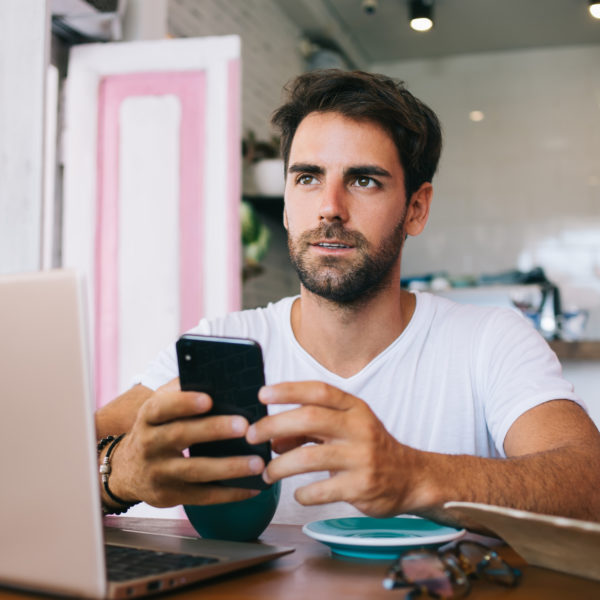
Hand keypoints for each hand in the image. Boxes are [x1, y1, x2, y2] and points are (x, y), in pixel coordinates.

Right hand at [108, 379, 264, 506]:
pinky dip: (230, 493)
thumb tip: (220, 377)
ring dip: (229, 467)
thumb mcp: (160, 408)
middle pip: (181, 435)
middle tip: (244, 426)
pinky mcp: (170, 496)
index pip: (162, 407)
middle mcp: (149, 444)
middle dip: (214, 430)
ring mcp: (158, 472)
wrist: (127, 470)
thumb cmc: (158, 428)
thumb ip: (183, 390)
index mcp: (149, 416)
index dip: (184, 402)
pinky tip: (254, 487)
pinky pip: (203, 496)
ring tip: (258, 462)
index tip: (209, 399)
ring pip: (195, 470)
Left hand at [246, 381, 423, 516]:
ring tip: (268, 472)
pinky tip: (298, 492)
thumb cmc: (368, 448)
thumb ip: (310, 429)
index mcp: (355, 408)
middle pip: (309, 418)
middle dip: (273, 425)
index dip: (289, 390)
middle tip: (252, 436)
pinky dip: (302, 493)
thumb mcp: (344, 429)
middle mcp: (359, 428)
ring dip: (280, 465)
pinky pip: (320, 490)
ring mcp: (361, 457)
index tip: (263, 394)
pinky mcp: (361, 486)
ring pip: (309, 457)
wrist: (410, 478)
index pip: (319, 391)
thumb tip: (272, 439)